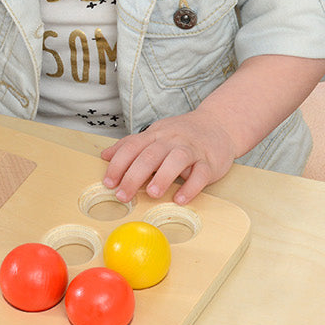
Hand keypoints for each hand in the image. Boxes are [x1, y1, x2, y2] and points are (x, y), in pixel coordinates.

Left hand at [100, 109, 237, 205]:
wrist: (219, 125)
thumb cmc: (181, 135)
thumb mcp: (153, 135)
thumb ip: (130, 145)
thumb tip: (105, 156)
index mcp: (155, 135)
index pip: (132, 147)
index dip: (118, 164)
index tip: (108, 182)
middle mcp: (172, 140)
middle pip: (150, 155)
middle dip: (134, 176)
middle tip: (122, 195)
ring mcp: (191, 150)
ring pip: (176, 160)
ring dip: (163, 177)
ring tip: (152, 194)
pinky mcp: (210, 162)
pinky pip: (201, 174)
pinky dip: (190, 187)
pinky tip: (180, 199)